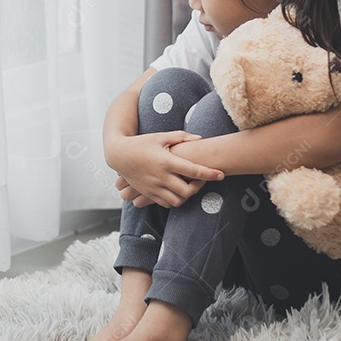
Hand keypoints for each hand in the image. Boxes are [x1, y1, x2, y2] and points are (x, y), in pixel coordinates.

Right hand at [105, 131, 223, 207]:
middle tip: (202, 180)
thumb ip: (181, 137)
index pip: (193, 170)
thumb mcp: (160, 136)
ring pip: (178, 201)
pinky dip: (175, 200)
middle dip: (199, 187)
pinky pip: (166, 203)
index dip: (210, 174)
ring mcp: (154, 187)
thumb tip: (200, 138)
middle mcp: (161, 177)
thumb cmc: (141, 143)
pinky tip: (177, 191)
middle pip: (188, 191)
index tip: (221, 174)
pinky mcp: (148, 193)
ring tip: (190, 186)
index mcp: (166, 161)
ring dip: (187, 196)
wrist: (118, 155)